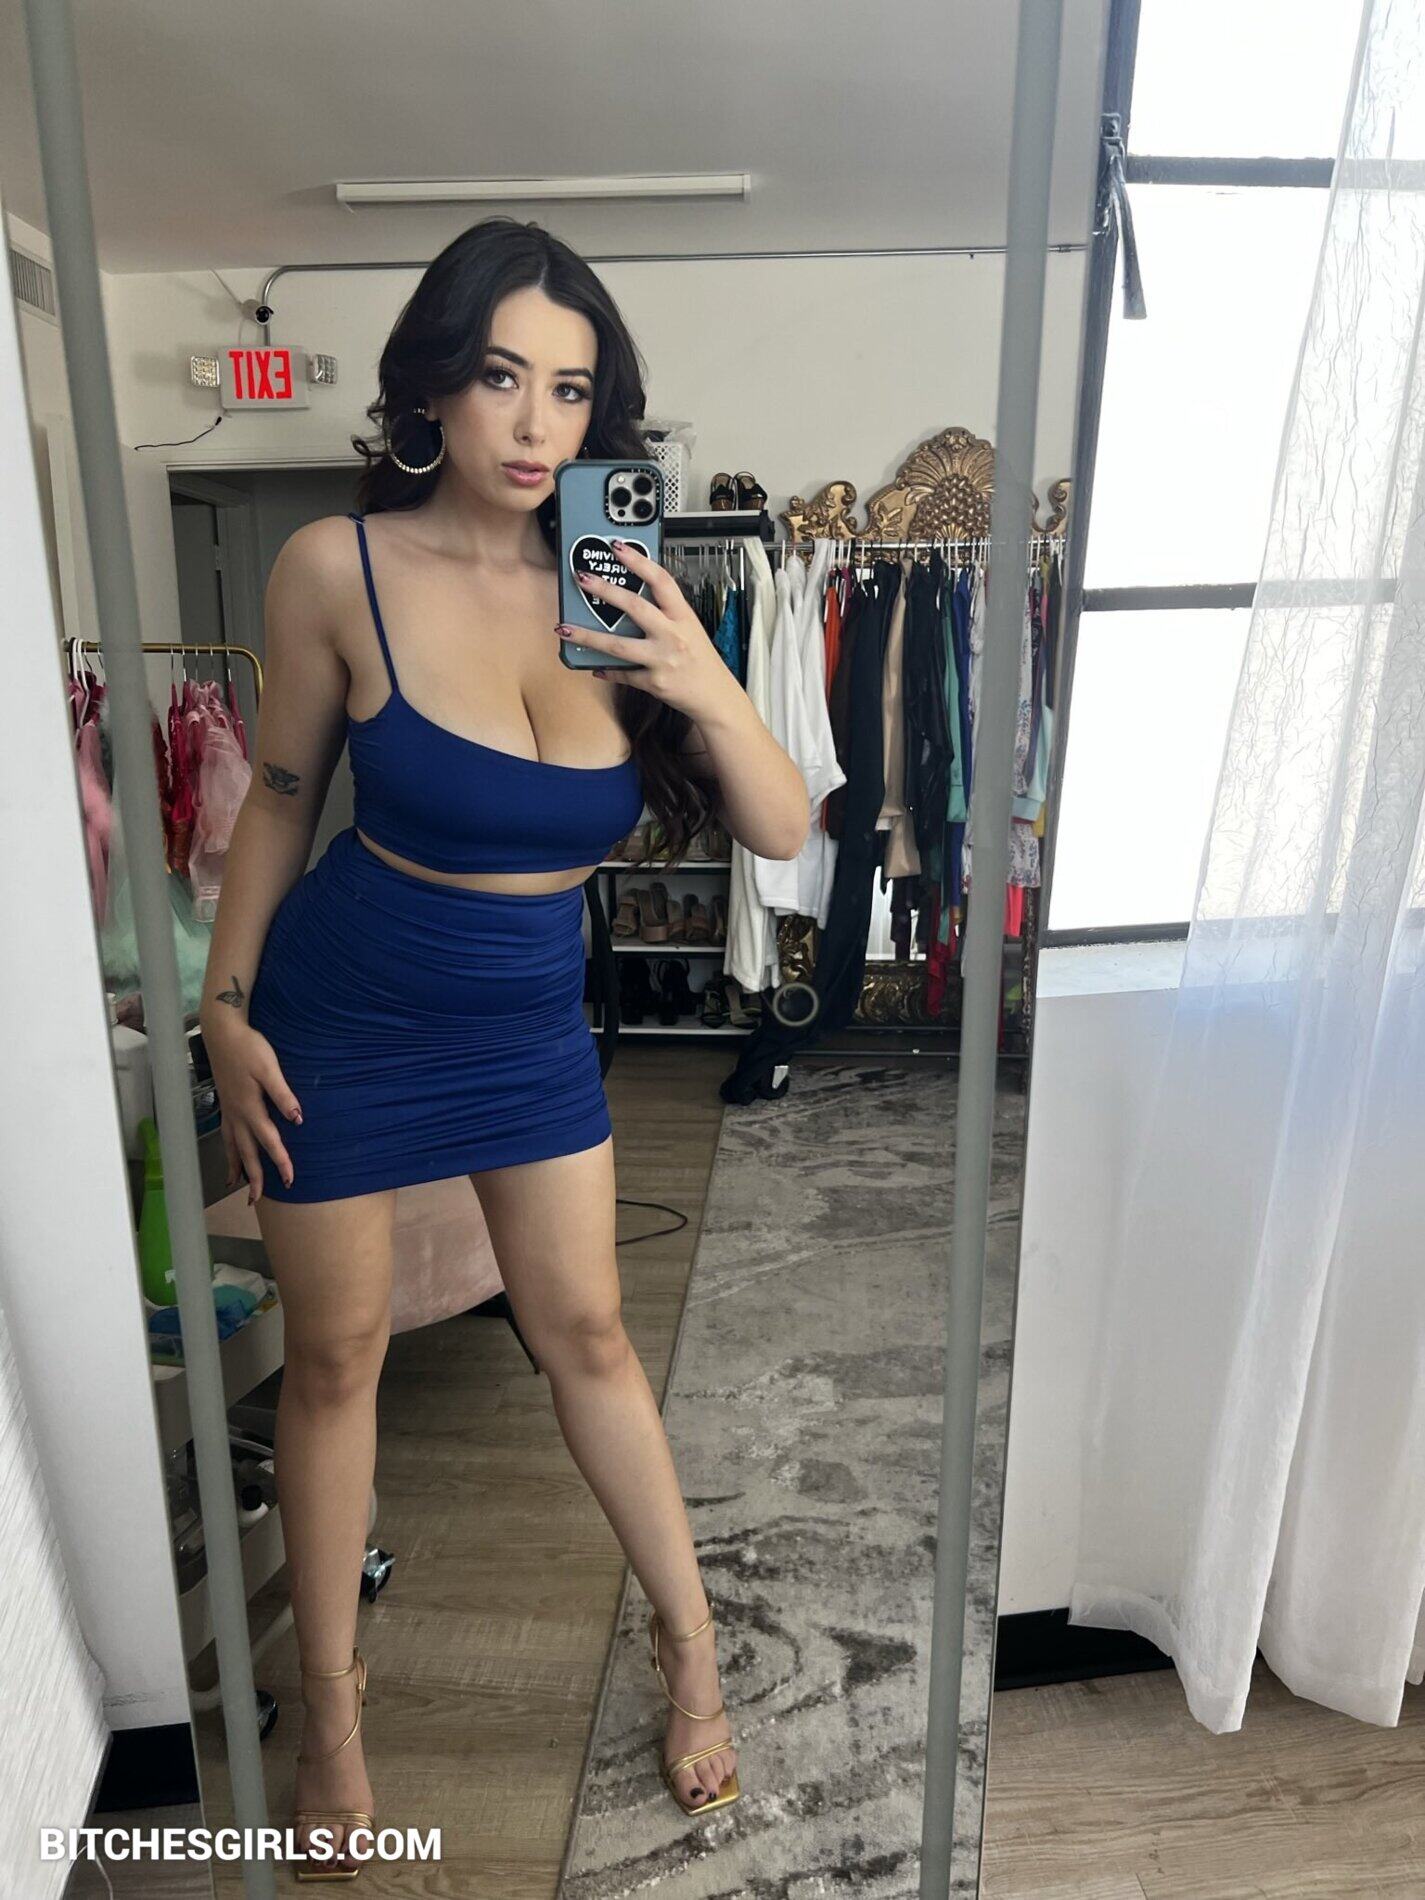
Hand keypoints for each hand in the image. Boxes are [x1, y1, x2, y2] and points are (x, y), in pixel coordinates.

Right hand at [199, 1009, 300, 1202]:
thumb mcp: (269, 1069)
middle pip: (246, 1153)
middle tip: (257, 1200)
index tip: (290, 1179)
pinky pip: (226, 1135)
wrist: (223, 1032)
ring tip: (235, 1186)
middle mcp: (237, 1115)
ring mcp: (228, 1110)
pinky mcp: (226, 1103)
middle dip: (253, 1177)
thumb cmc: (249, 1048)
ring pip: (232, 1146)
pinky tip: (230, 1153)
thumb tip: (297, 1119)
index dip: (280, 1162)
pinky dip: (228, 1149)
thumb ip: (283, 1095)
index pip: (269, 1142)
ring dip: (236, 1167)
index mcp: (250, 1108)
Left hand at [558, 539, 733, 721]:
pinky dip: (608, 670)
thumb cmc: (701, 660)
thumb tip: (630, 598)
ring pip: (619, 646)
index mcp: (683, 616)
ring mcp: (663, 660)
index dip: (638, 562)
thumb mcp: (689, 628)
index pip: (661, 581)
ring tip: (564, 628)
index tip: (617, 547)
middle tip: (582, 578)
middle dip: (605, 591)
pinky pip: (624, 674)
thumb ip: (665, 613)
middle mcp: (673, 635)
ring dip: (588, 636)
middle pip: (635, 607)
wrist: (715, 696)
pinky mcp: (654, 682)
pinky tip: (593, 666)